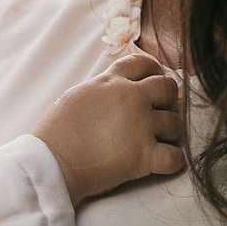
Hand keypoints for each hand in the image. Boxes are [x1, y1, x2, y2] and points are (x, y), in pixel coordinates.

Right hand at [31, 49, 184, 203]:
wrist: (51, 161)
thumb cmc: (56, 132)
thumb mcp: (77, 95)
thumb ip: (102, 89)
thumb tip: (114, 91)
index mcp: (112, 82)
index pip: (143, 63)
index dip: (154, 71)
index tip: (154, 83)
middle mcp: (131, 98)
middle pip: (168, 88)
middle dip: (168, 100)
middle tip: (160, 114)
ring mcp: (140, 126)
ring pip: (176, 123)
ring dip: (170, 133)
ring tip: (158, 142)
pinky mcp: (144, 156)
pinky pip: (175, 157)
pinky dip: (172, 161)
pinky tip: (162, 162)